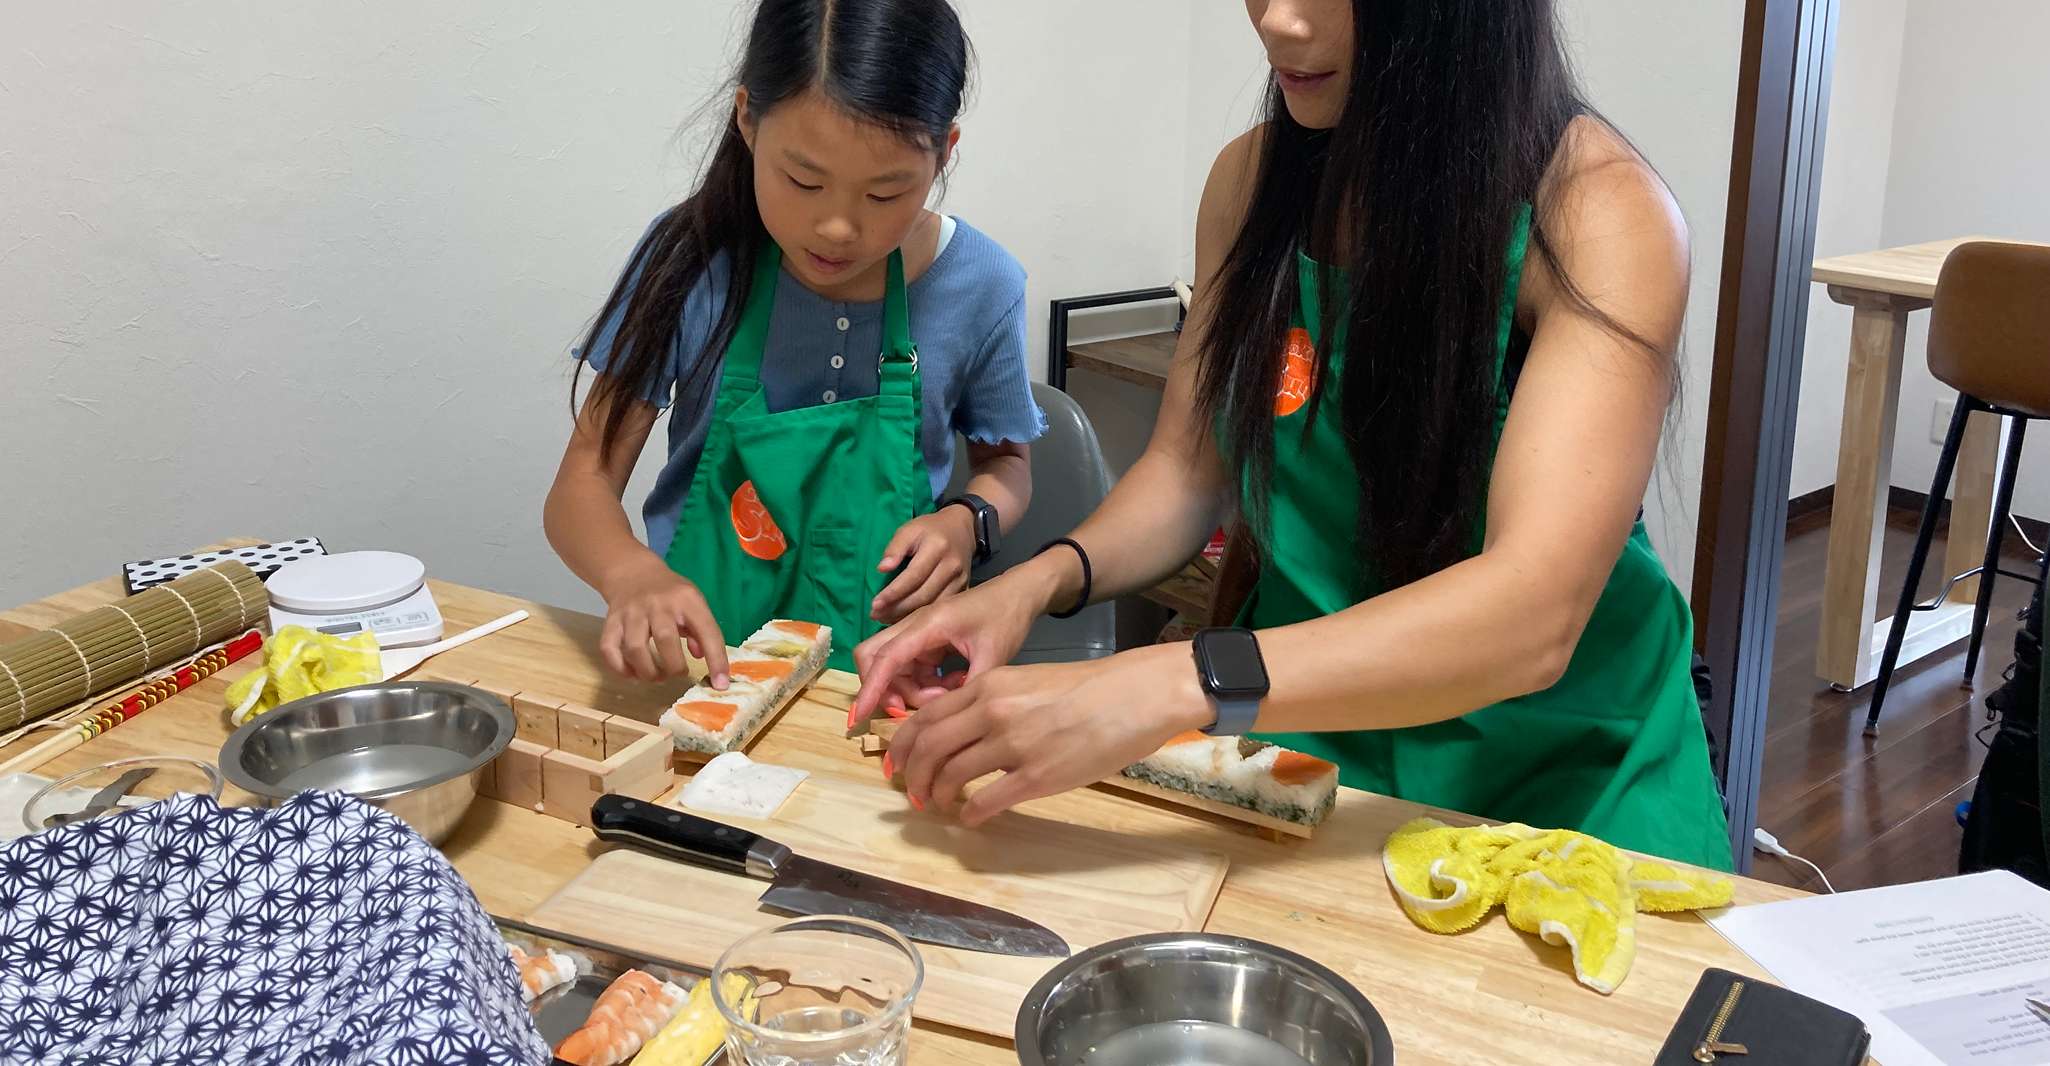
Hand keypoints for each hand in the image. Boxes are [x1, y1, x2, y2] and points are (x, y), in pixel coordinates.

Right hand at [596, 555, 729, 684]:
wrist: (633, 573)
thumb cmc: (670, 594)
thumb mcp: (694, 603)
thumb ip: (701, 630)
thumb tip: (702, 657)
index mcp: (686, 599)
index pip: (706, 630)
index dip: (716, 659)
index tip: (720, 684)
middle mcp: (658, 604)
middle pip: (665, 640)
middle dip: (674, 667)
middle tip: (677, 673)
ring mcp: (631, 612)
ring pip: (634, 648)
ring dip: (647, 671)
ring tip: (657, 677)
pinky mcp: (611, 621)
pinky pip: (609, 649)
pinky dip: (620, 669)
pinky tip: (633, 674)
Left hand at [869, 506, 977, 622]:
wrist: (961, 529)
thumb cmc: (930, 529)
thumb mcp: (909, 529)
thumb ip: (895, 548)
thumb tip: (882, 569)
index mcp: (937, 547)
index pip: (913, 576)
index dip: (893, 592)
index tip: (875, 604)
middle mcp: (952, 566)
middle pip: (923, 595)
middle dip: (897, 608)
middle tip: (875, 615)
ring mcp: (960, 580)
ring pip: (932, 605)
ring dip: (907, 617)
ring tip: (885, 619)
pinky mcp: (964, 589)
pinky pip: (941, 607)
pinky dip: (922, 617)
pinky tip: (905, 620)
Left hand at [883, 644, 1211, 825]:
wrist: (1135, 695)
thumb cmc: (1086, 688)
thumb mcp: (1027, 681)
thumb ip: (990, 702)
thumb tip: (959, 731)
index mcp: (988, 686)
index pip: (925, 717)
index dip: (902, 745)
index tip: (894, 763)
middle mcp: (993, 712)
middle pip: (929, 748)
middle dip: (911, 775)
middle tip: (910, 793)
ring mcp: (1014, 745)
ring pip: (951, 775)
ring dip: (936, 796)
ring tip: (938, 806)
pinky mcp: (1037, 776)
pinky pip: (986, 801)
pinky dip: (970, 814)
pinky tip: (971, 818)